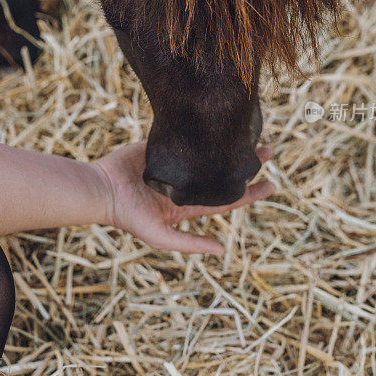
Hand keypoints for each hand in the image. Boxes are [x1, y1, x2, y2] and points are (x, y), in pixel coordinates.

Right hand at [91, 143, 274, 255]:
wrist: (102, 189)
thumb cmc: (129, 217)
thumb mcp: (161, 236)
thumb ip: (190, 244)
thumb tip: (222, 251)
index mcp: (190, 205)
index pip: (229, 199)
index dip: (252, 193)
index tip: (273, 184)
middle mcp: (188, 183)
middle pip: (225, 173)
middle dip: (248, 163)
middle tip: (270, 150)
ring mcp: (177, 163)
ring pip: (212, 152)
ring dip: (231, 144)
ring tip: (253, 133)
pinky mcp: (164, 146)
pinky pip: (190, 138)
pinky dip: (206, 133)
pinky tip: (222, 124)